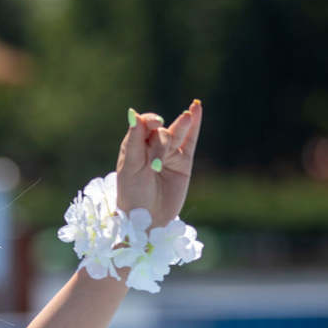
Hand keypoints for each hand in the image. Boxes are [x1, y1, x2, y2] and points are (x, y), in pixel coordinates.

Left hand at [116, 99, 201, 226]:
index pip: (143, 125)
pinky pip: (190, 140)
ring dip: (181, 124)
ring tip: (187, 115)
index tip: (153, 122)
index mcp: (133, 147)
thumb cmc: (132, 194)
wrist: (148, 219)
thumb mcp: (131, 167)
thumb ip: (134, 140)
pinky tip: (197, 108)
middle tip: (156, 163)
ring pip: (176, 134)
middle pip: (160, 133)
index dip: (148, 121)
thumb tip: (133, 113)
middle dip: (161, 143)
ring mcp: (168, 154)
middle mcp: (150, 148)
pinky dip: (195, 125)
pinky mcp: (183, 162)